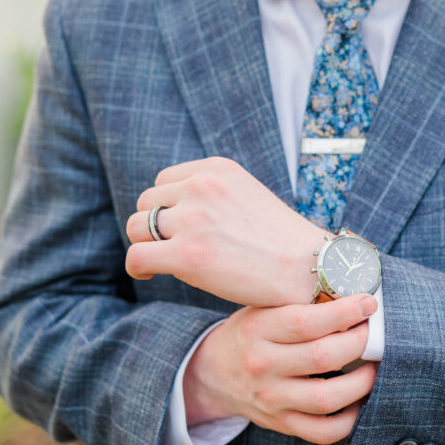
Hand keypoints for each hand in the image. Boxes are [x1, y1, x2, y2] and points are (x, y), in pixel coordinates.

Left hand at [125, 157, 326, 305]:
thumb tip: (168, 211)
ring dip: (145, 245)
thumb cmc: (279, 241)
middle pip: (147, 202)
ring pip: (136, 226)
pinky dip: (136, 268)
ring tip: (162, 262)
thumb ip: (210, 193)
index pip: (164, 181)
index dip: (166, 207)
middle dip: (155, 226)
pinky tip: (148, 275)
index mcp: (216, 169)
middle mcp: (202, 186)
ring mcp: (193, 219)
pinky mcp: (186, 254)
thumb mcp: (245, 195)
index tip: (177, 228)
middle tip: (171, 248)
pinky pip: (136, 256)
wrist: (308, 268)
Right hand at [184, 294, 378, 444]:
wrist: (213, 373)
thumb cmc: (249, 333)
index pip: (306, 321)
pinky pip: (323, 431)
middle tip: (373, 332)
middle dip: (359, 343)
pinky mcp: (281, 423)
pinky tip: (357, 399)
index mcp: (258, 330)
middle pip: (323, 357)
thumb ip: (298, 303)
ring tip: (373, 366)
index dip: (344, 312)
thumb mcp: (262, 308)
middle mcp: (262, 366)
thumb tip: (352, 293)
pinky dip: (349, 419)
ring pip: (327, 398)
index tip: (368, 303)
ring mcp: (271, 399)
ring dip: (362, 382)